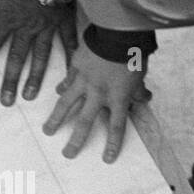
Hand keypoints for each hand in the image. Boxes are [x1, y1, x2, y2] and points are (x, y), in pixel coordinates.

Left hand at [0, 0, 76, 104]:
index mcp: (9, 18)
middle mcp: (26, 27)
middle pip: (16, 58)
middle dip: (10, 80)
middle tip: (6, 101)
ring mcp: (47, 27)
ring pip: (40, 57)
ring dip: (35, 77)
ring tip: (31, 96)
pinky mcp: (64, 21)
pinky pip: (69, 42)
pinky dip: (72, 57)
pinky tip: (72, 74)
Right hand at [44, 40, 149, 162]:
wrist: (118, 34)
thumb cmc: (133, 55)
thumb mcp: (140, 77)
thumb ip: (139, 91)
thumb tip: (145, 98)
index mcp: (118, 97)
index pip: (116, 127)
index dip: (112, 144)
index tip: (107, 159)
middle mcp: (98, 93)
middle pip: (85, 121)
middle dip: (76, 140)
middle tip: (67, 154)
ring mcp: (84, 81)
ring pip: (67, 104)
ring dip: (56, 118)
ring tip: (48, 130)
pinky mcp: (75, 67)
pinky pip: (68, 80)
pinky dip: (63, 87)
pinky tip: (57, 93)